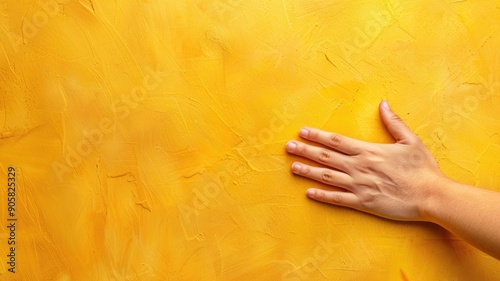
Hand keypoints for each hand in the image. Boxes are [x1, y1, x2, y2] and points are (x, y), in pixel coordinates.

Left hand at [286, 100, 446, 220]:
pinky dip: (322, 195)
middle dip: (305, 151)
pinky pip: (338, 199)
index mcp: (368, 151)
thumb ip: (394, 122)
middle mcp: (359, 167)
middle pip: (326, 157)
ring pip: (327, 177)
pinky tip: (309, 193)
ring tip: (292, 167)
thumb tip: (383, 103)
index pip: (336, 141)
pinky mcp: (363, 203)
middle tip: (288, 147)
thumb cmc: (422, 168)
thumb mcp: (410, 141)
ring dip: (308, 171)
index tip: (302, 131)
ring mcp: (359, 186)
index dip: (317, 135)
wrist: (431, 196)